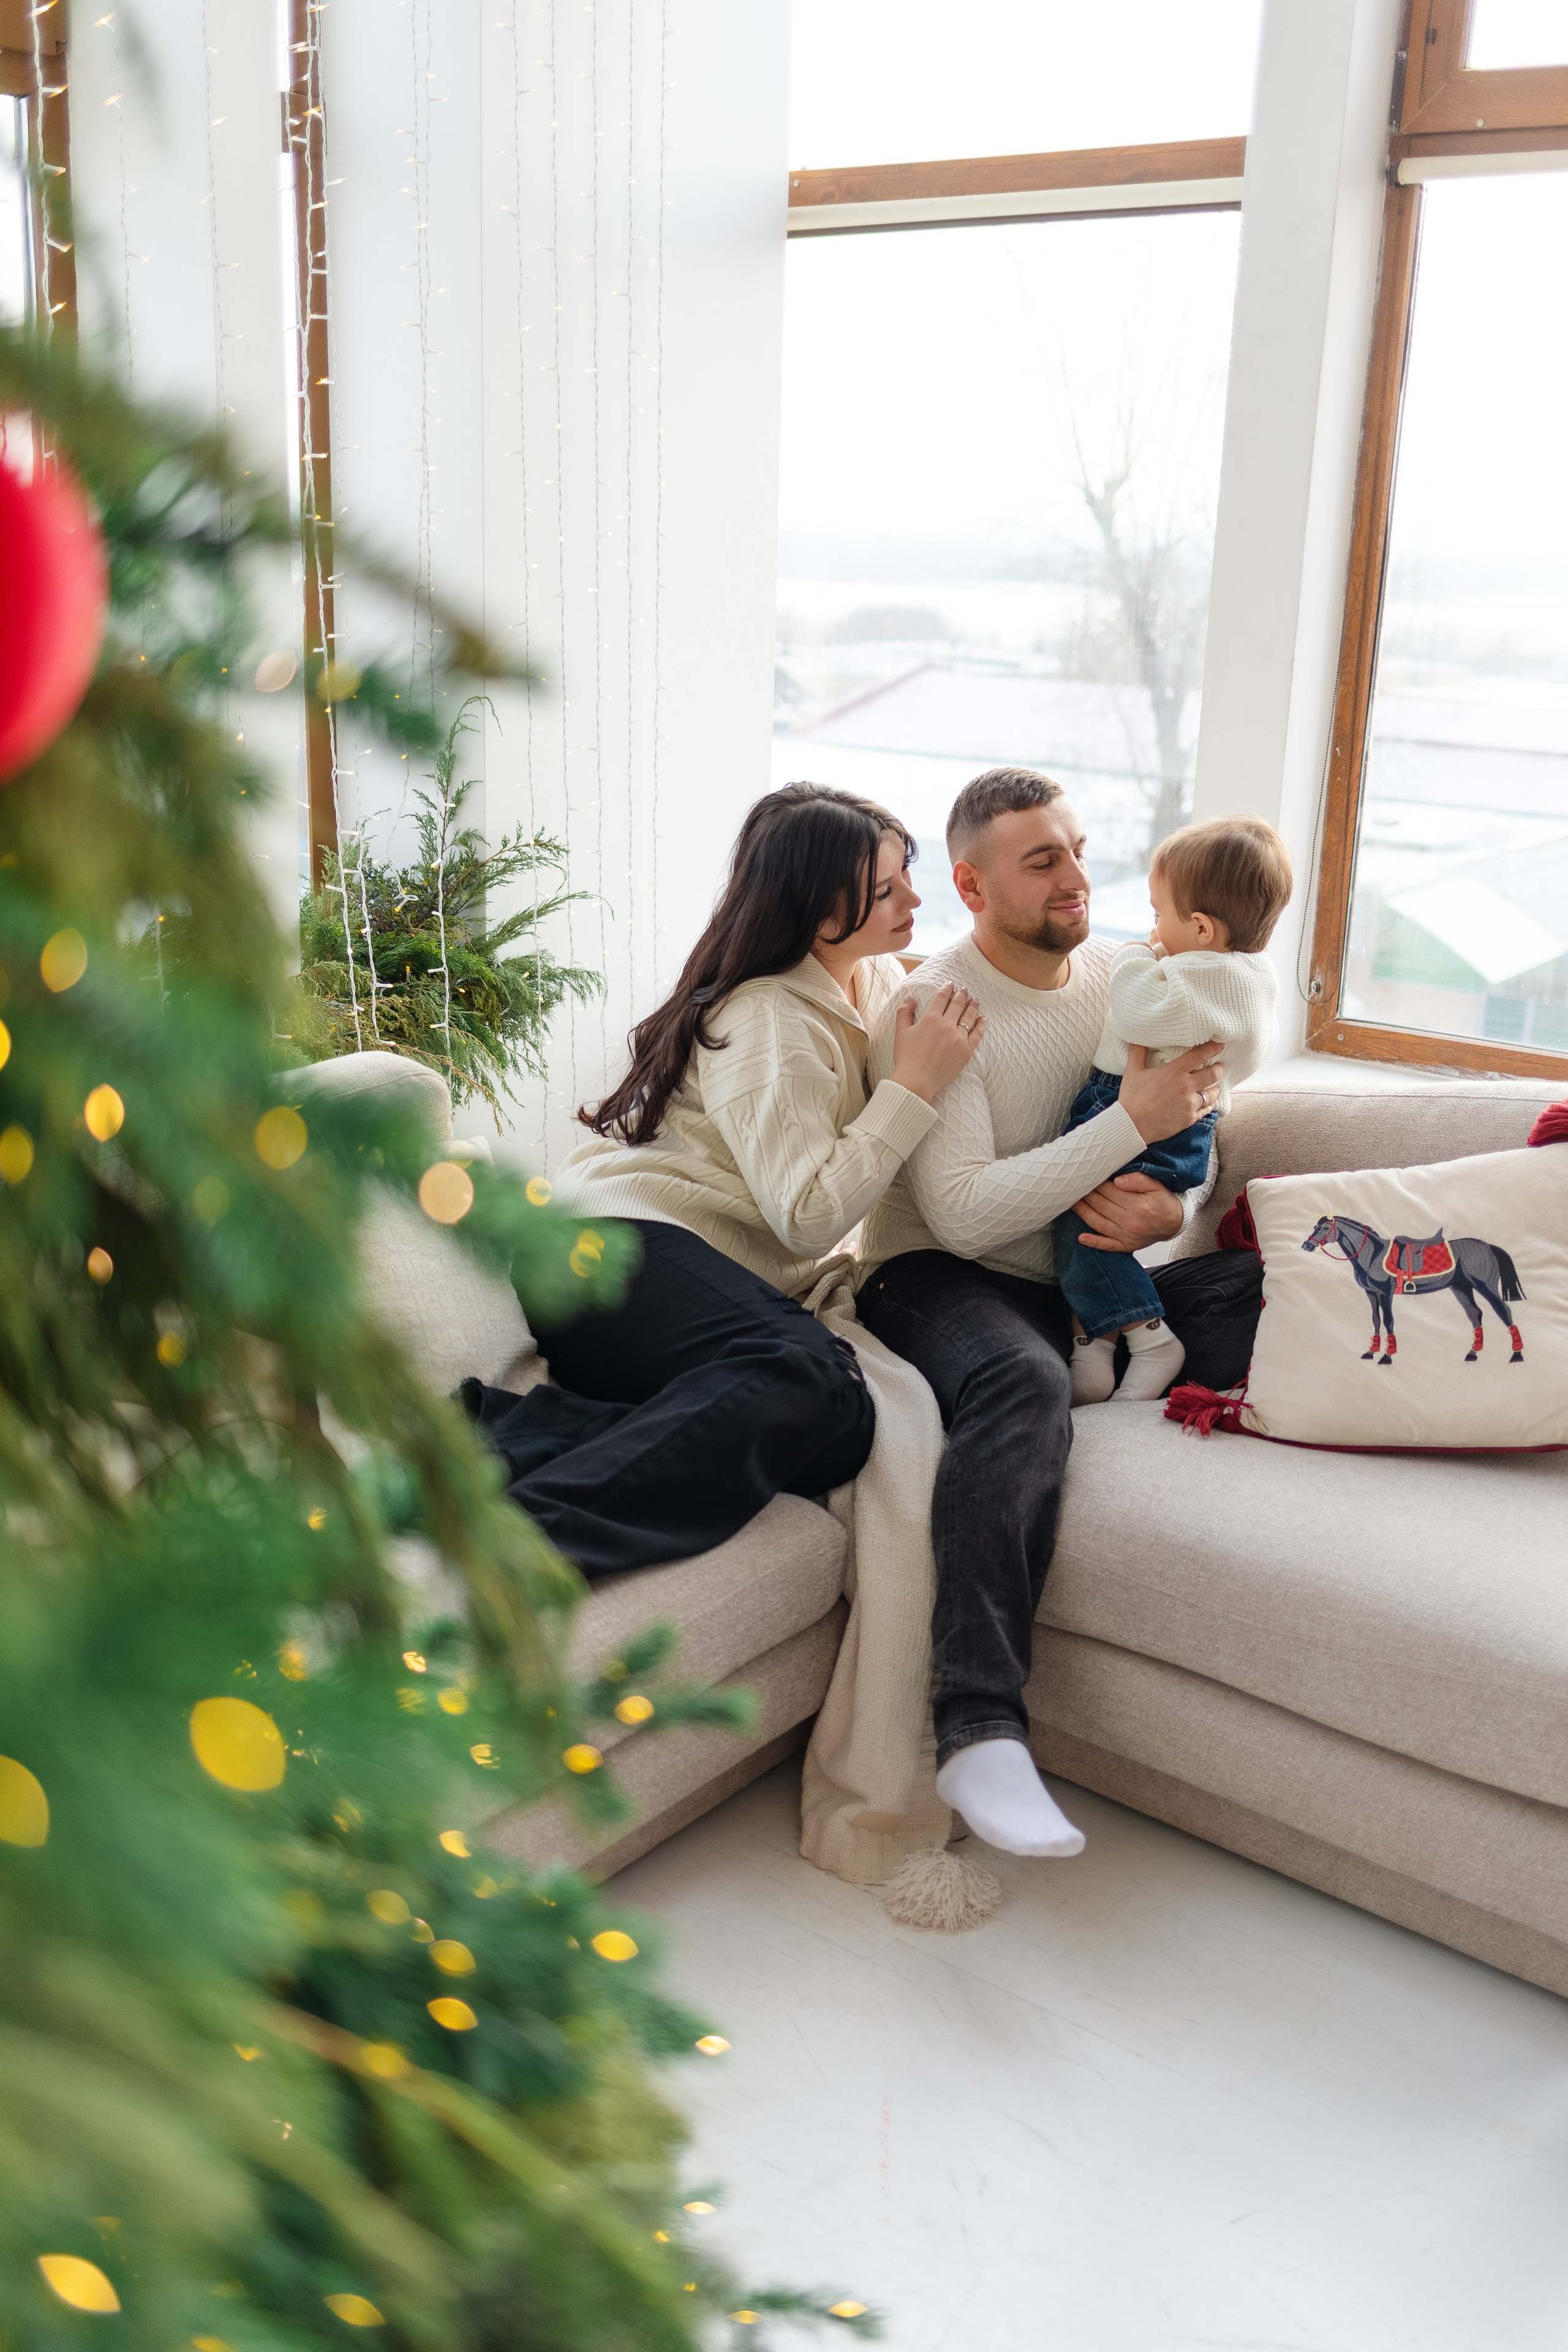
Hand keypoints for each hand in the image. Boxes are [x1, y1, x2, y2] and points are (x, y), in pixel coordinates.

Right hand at [891, 984, 985, 1102]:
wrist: (916, 1082)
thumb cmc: (906, 1058)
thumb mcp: (901, 1033)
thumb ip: (904, 1013)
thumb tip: (910, 998)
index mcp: (930, 1019)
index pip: (942, 997)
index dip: (947, 989)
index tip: (950, 985)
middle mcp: (946, 1025)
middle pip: (957, 1004)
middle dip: (961, 994)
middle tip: (964, 989)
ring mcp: (958, 1038)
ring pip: (969, 1016)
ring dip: (973, 1006)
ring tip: (974, 1000)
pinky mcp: (966, 1050)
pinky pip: (977, 1034)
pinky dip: (981, 1024)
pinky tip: (982, 1019)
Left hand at [1070, 1171, 1184, 1254]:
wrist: (1174, 1222)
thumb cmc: (1163, 1201)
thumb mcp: (1156, 1185)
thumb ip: (1137, 1180)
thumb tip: (1117, 1180)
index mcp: (1138, 1205)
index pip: (1109, 1191)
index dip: (1096, 1183)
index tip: (1086, 1176)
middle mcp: (1131, 1221)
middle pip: (1101, 1206)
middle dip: (1086, 1195)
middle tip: (1073, 1187)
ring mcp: (1127, 1235)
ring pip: (1099, 1223)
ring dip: (1083, 1213)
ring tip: (1071, 1203)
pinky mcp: (1126, 1245)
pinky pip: (1107, 1245)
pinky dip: (1094, 1242)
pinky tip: (1081, 1238)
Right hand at [1118, 1041, 1222, 1143]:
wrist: (1131, 1126)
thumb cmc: (1131, 1097)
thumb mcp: (1133, 1071)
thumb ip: (1137, 1052)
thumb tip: (1135, 1036)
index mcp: (1174, 1072)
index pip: (1200, 1055)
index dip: (1213, 1048)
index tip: (1219, 1045)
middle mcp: (1186, 1087)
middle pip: (1213, 1074)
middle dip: (1218, 1068)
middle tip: (1219, 1066)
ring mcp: (1189, 1105)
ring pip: (1212, 1094)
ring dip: (1214, 1089)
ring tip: (1214, 1087)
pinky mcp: (1189, 1119)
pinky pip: (1205, 1111)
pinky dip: (1207, 1106)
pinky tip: (1207, 1105)